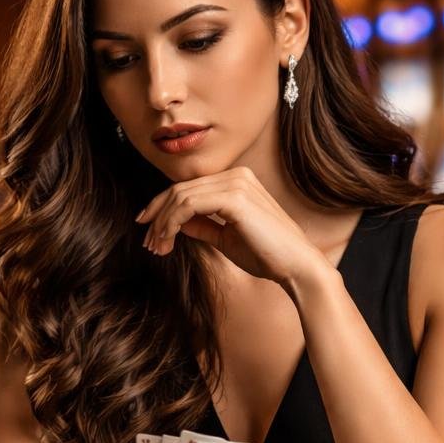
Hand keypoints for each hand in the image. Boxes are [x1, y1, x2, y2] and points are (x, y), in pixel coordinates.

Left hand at [136, 167, 327, 288]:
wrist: (296, 267)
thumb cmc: (266, 254)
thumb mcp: (225, 238)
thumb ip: (201, 225)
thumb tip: (175, 222)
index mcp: (236, 181)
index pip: (189, 188)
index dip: (163, 209)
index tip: (149, 232)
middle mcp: (236, 176)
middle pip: (180, 189)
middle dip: (157, 216)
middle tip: (147, 243)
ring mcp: (236, 184)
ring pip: (180, 196)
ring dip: (162, 223)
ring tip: (156, 247)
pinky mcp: (234, 198)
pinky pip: (189, 205)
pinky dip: (172, 222)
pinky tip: (167, 240)